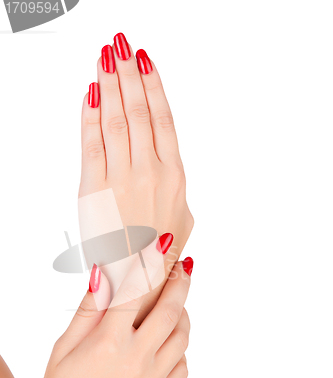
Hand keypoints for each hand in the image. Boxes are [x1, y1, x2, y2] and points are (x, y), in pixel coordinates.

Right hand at [24, 257, 191, 377]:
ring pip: (183, 337)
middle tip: (185, 268)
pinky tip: (170, 344)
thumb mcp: (63, 350)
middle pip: (171, 311)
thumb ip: (88, 311)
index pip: (136, 291)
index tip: (163, 243)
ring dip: (184, 315)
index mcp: (108, 343)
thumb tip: (103, 274)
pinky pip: (183, 367)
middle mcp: (137, 360)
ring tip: (179, 305)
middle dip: (181, 283)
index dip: (151, 263)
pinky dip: (180, 350)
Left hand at [79, 34, 193, 306]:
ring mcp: (122, 179)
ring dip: (111, 85)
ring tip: (105, 59)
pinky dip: (91, 116)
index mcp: (175, 176)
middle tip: (121, 47)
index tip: (145, 62)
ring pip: (118, 120)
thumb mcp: (183, 219)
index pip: (164, 119)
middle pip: (140, 111)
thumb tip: (170, 166)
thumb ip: (177, 188)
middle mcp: (150, 172)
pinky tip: (91, 94)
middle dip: (129, 75)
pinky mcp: (94, 189)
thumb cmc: (159, 254)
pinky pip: (92, 142)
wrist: (136, 283)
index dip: (153, 86)